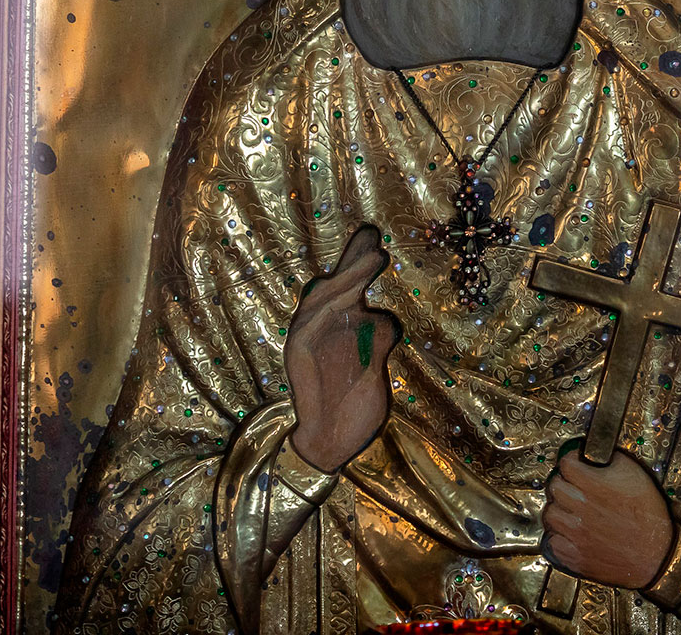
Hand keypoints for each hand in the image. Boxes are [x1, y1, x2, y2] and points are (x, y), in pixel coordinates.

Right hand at [286, 225, 401, 472]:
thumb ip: (376, 342)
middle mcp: (323, 327)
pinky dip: (324, 311)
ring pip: (325, 300)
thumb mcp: (374, 370)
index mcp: (342, 327)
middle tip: (373, 236)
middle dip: (353, 260)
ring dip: (348, 278)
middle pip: (336, 285)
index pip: (351, 289)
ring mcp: (307, 339)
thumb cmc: (353, 407)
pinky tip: (345, 298)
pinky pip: (309, 326)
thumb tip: (383, 317)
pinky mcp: (297, 354)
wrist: (327, 444)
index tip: (376, 242)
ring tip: (373, 259)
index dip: (359, 263)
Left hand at [542, 451, 673, 589]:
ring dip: (559, 510)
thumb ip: (612, 459)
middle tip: (573, 487)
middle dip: (563, 484)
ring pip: (550, 515)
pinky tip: (571, 533)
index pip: (565, 464)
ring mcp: (576, 534)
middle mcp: (581, 509)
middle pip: (554, 487)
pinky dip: (558, 537)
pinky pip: (552, 542)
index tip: (576, 464)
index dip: (572, 461)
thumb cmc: (649, 517)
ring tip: (571, 511)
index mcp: (594, 486)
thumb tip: (596, 453)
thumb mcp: (636, 475)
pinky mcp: (575, 556)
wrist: (656, 554)